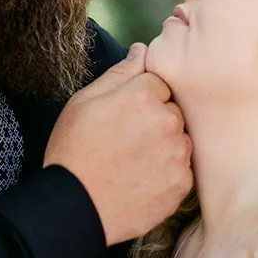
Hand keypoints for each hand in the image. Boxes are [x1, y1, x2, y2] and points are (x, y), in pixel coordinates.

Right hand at [43, 44, 192, 245]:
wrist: (76, 207)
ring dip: (164, 146)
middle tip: (126, 140)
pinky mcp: (182, 183)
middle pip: (172, 110)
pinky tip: (142, 179)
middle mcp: (168, 121)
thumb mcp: (84, 102)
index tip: (123, 116)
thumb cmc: (74, 151)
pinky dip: (167, 172)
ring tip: (133, 161)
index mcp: (144, 95)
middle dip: (155, 120)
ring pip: (179, 139)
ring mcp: (178, 154)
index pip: (158, 83)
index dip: (139, 99)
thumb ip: (120, 73)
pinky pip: (182, 168)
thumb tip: (142, 49)